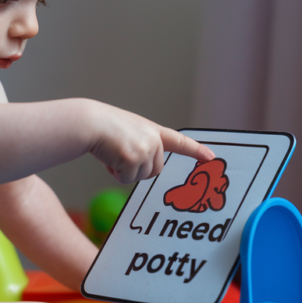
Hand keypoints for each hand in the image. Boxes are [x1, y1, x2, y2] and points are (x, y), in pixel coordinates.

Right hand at [88, 104, 214, 183]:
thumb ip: (143, 145)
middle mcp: (153, 140)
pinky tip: (108, 157)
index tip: (212, 158)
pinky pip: (126, 179)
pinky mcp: (134, 159)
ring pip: (140, 177)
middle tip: (121, 155)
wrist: (90, 123)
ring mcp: (145, 149)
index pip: (179, 142)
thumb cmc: (103, 127)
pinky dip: (115, 172)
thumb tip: (144, 168)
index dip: (196, 151)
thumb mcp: (130, 132)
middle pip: (154, 170)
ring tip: (112, 152)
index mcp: (153, 131)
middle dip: (138, 169)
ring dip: (124, 171)